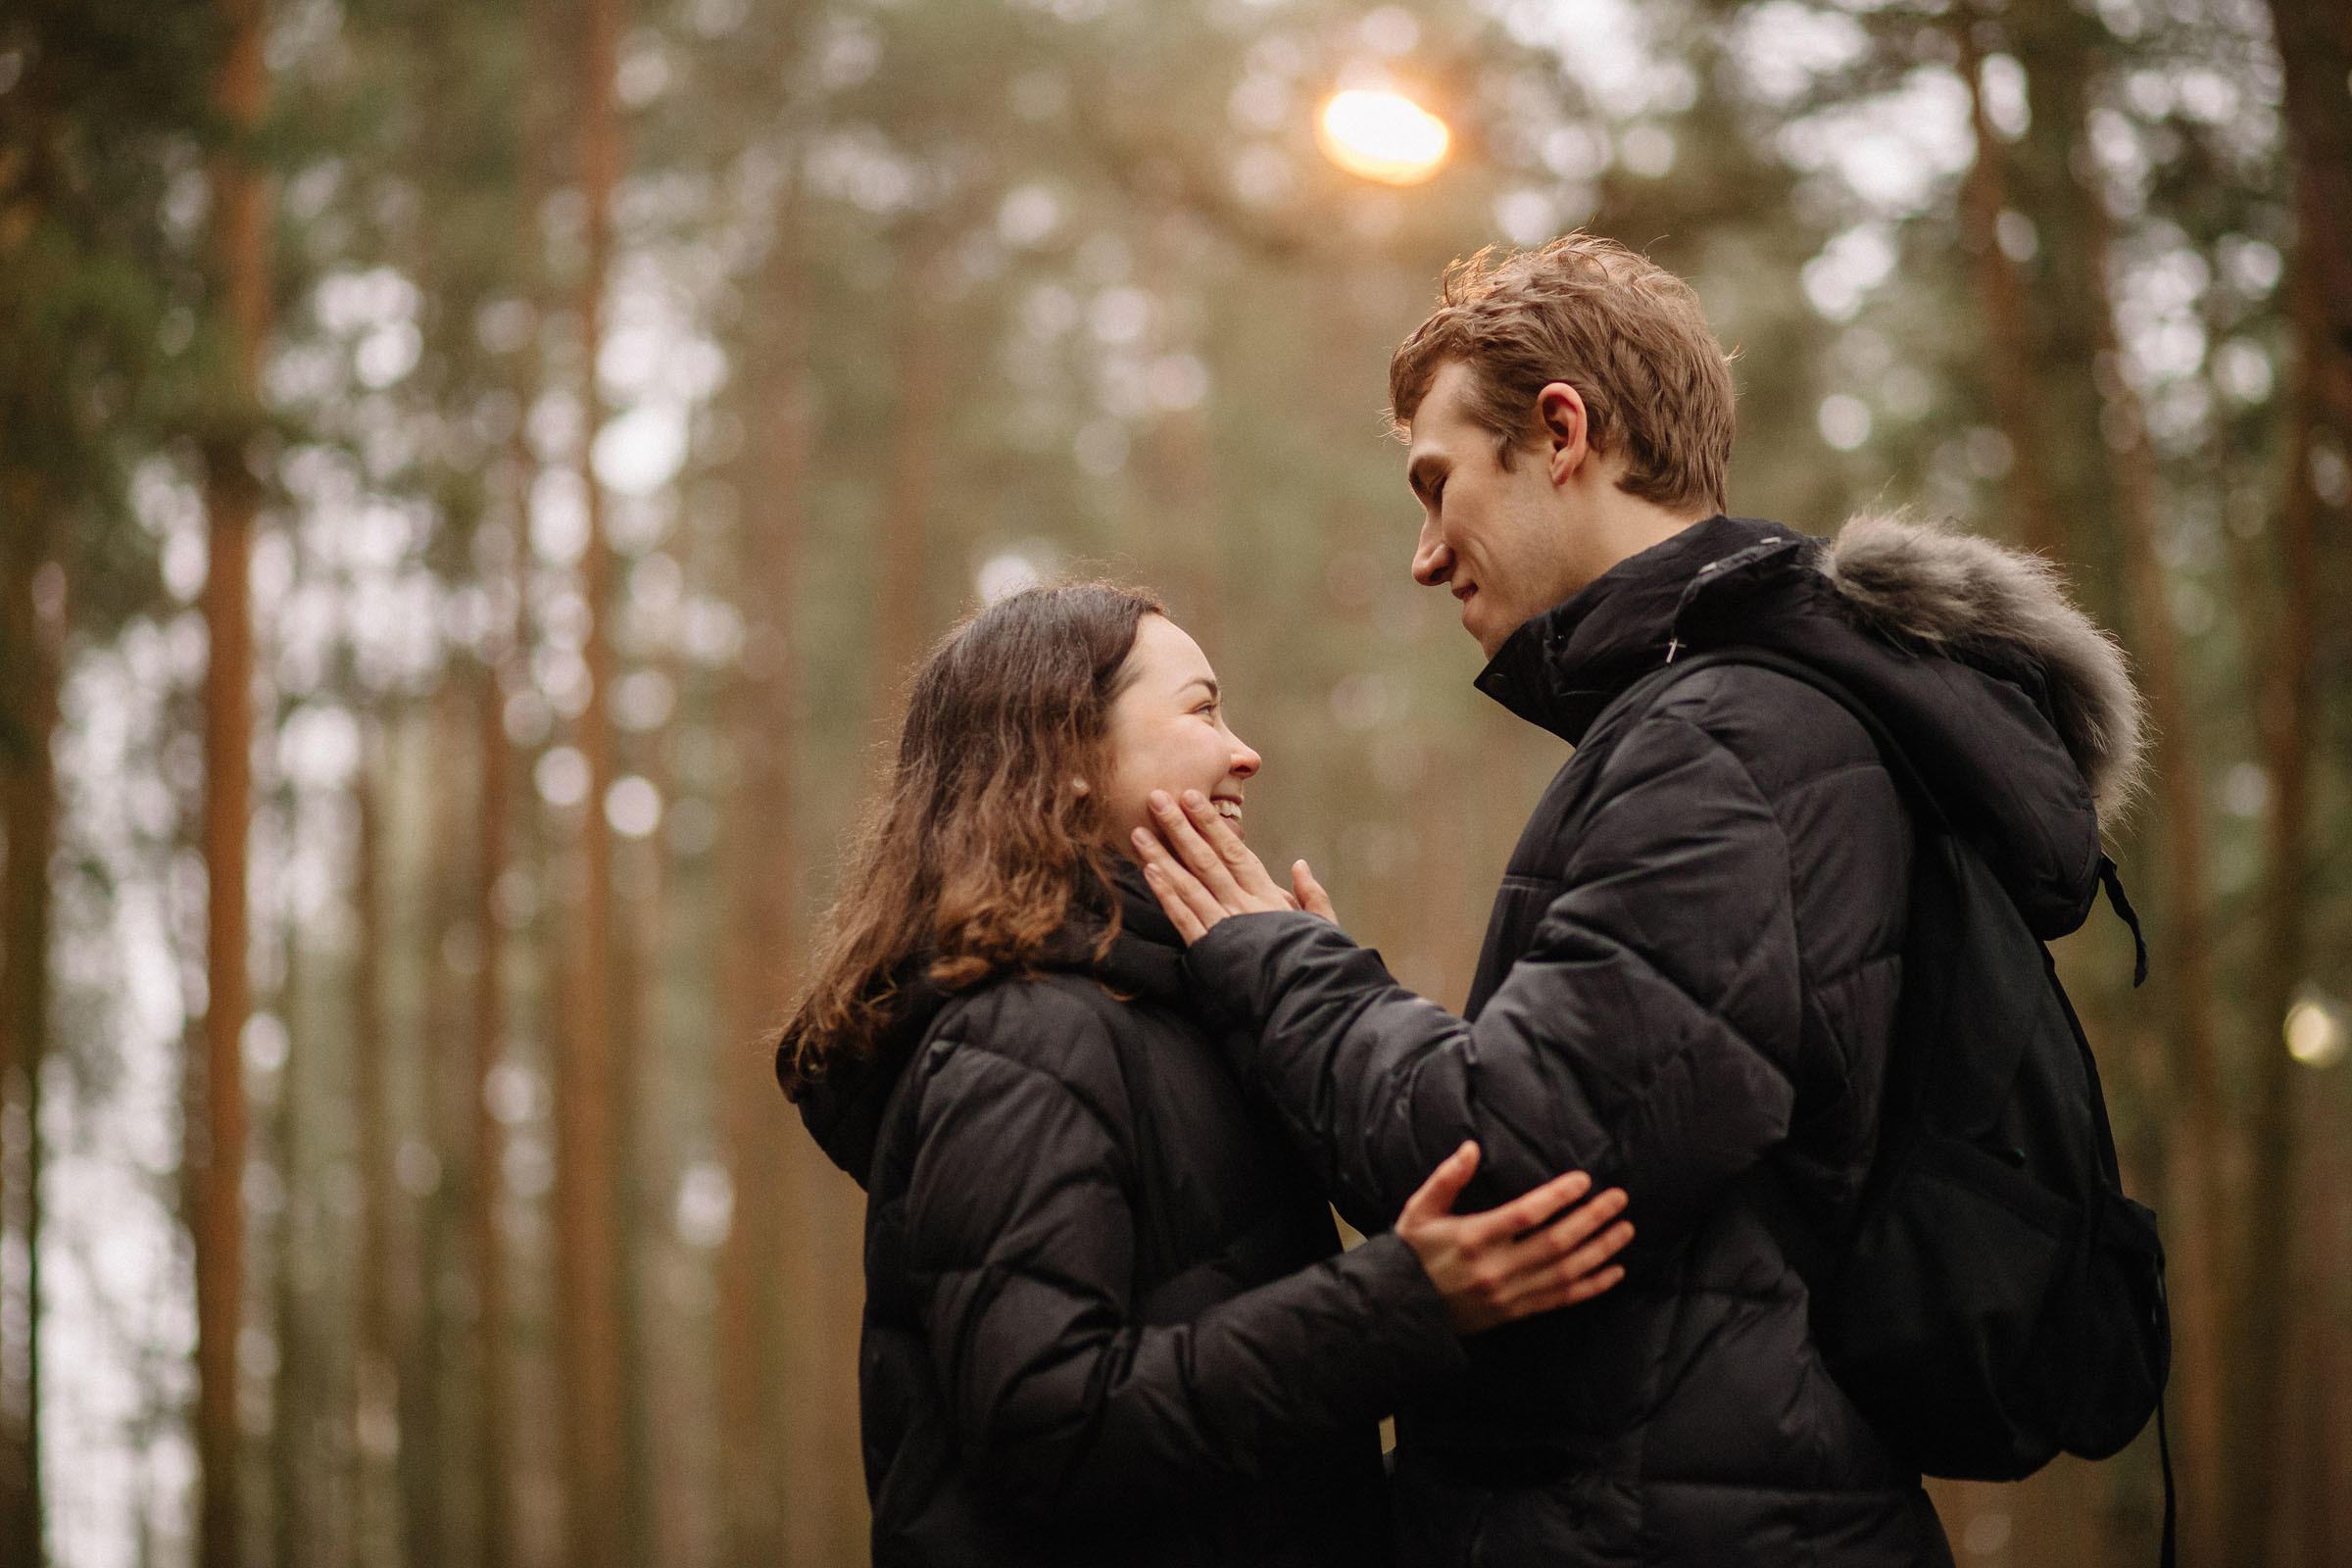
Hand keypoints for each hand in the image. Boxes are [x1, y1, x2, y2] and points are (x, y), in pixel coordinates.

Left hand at [1131, 788, 1335, 944]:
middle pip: (1206, 859)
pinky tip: (1149, 874)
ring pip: (1189, 884)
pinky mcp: (1210, 950)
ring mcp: (1224, 926)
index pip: (1235, 851)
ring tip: (1140, 832)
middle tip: (1158, 798)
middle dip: (1180, 827)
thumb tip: (1300, 866)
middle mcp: (1243, 905)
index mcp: (1268, 897)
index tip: (1191, 798)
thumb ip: (1312, 895)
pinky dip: (1166, 894)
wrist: (1306, 1000)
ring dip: (1163, 856)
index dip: (1211, 823)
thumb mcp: (1322, 926)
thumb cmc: (1315, 964)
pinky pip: (1184, 918)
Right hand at [1396, 1141, 1632, 1335]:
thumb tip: (1471, 1147)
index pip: (1526, 1214)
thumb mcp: (1419, 1210)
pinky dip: (1592, 1287)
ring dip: (1601, 1250)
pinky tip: (1615, 1272)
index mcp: (1473, 1238)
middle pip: (1556, 1243)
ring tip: (1625, 1229)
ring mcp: (1509, 1295)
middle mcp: (1496, 1268)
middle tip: (1619, 1199)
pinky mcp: (1516, 1313)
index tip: (1583, 1180)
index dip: (1559, 1196)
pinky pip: (1562, 1300)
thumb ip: (1446, 1178)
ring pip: (1566, 1272)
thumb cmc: (1413, 1254)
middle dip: (1592, 1219)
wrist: (1404, 1310)